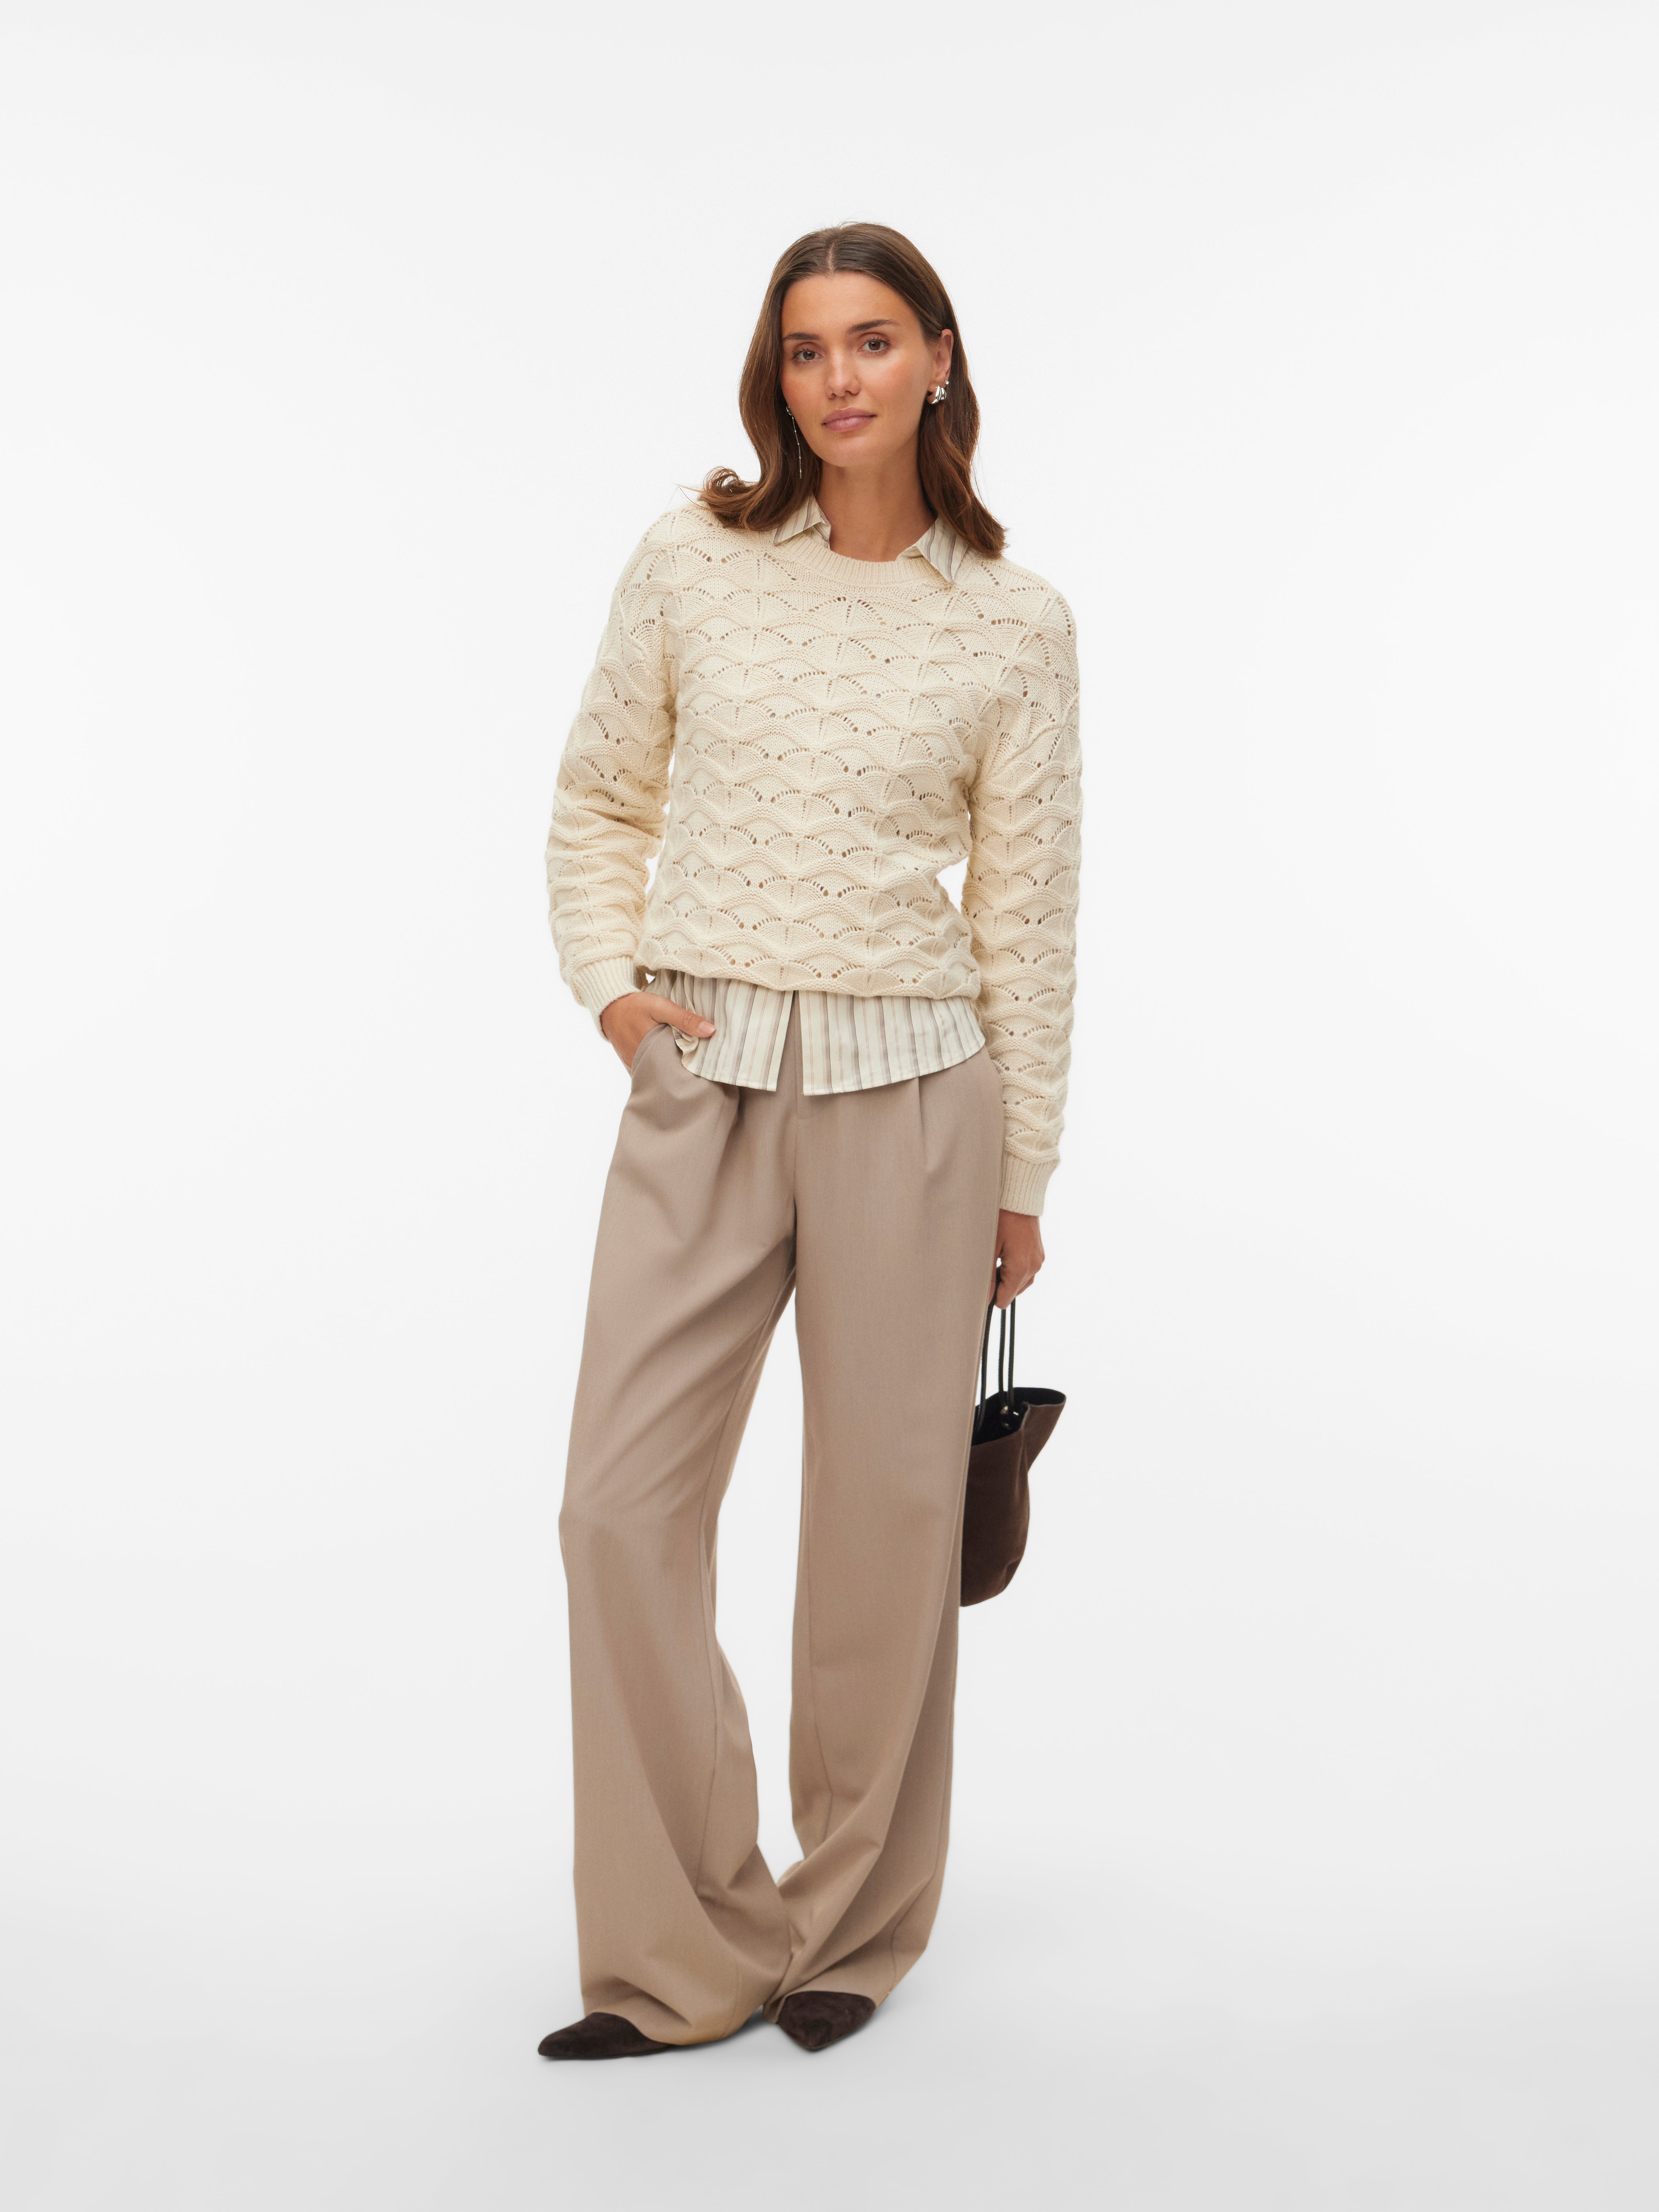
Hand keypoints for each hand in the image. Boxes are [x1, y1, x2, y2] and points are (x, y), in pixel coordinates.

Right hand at [599, 989, 715, 1070]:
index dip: (695, 1068)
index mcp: (653, 1052)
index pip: (680, 1068)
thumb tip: (711, 1031)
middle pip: (671, 1074)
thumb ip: (684, 1019)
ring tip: (692, 1067)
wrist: (609, 1008)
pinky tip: (672, 1062)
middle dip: (686, 1072)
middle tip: (705, 1068)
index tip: (710, 1066)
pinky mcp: (633, 1066)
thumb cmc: (635, 1006)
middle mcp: (643, 1065)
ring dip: (673, 1070)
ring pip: (660, 1074)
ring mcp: (637, 1067)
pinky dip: (661, 1068)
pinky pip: (651, 1071)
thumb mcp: (661, 1007)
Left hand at [988, 1208, 1043, 1307]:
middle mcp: (1033, 1267)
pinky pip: (1028, 1271)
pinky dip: (1016, 1269)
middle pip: (1014, 1292)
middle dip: (1000, 1285)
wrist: (1019, 1199)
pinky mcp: (1040, 1253)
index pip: (1006, 1299)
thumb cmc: (1001, 1219)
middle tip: (989, 1264)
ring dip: (1009, 1277)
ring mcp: (1038, 1260)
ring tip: (997, 1258)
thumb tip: (986, 1297)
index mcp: (1020, 1268)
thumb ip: (988, 1276)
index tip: (983, 1286)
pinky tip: (1006, 1255)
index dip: (992, 1297)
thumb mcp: (989, 1248)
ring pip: (1022, 1282)